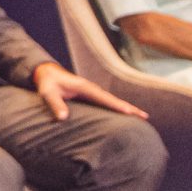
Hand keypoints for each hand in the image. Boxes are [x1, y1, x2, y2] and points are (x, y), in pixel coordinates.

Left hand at [32, 62, 146, 121]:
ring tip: (142, 117)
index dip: (117, 106)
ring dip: (127, 108)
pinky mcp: (91, 95)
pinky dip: (119, 107)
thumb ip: (55, 104)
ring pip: (113, 101)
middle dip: (129, 108)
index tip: (131, 113)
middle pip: (114, 99)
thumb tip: (63, 117)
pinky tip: (126, 114)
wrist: (46, 73)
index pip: (104, 98)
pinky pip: (108, 102)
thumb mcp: (47, 93)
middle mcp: (92, 88)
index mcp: (85, 87)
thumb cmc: (47, 84)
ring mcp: (93, 91)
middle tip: (145, 117)